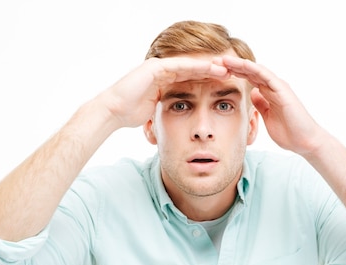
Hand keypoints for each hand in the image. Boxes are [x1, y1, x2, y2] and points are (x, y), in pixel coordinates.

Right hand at [99, 56, 230, 128]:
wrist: (113, 111)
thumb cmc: (129, 114)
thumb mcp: (154, 111)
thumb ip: (165, 108)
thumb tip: (175, 118)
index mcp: (163, 80)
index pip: (189, 78)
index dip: (207, 80)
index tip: (224, 84)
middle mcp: (162, 70)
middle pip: (192, 69)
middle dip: (212, 71)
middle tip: (232, 72)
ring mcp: (159, 67)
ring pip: (190, 65)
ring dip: (209, 66)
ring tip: (227, 69)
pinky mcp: (156, 67)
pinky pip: (181, 65)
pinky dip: (197, 67)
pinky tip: (212, 69)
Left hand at [220, 55, 327, 154]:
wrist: (305, 141)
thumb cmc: (289, 132)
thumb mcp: (267, 117)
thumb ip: (261, 104)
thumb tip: (253, 94)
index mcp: (268, 93)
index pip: (248, 79)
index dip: (232, 73)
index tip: (215, 71)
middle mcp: (273, 87)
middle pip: (249, 72)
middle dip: (231, 66)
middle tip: (213, 61)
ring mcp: (278, 87)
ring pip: (256, 70)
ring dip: (239, 64)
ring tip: (223, 59)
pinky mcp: (283, 90)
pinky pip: (267, 76)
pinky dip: (254, 69)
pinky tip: (242, 65)